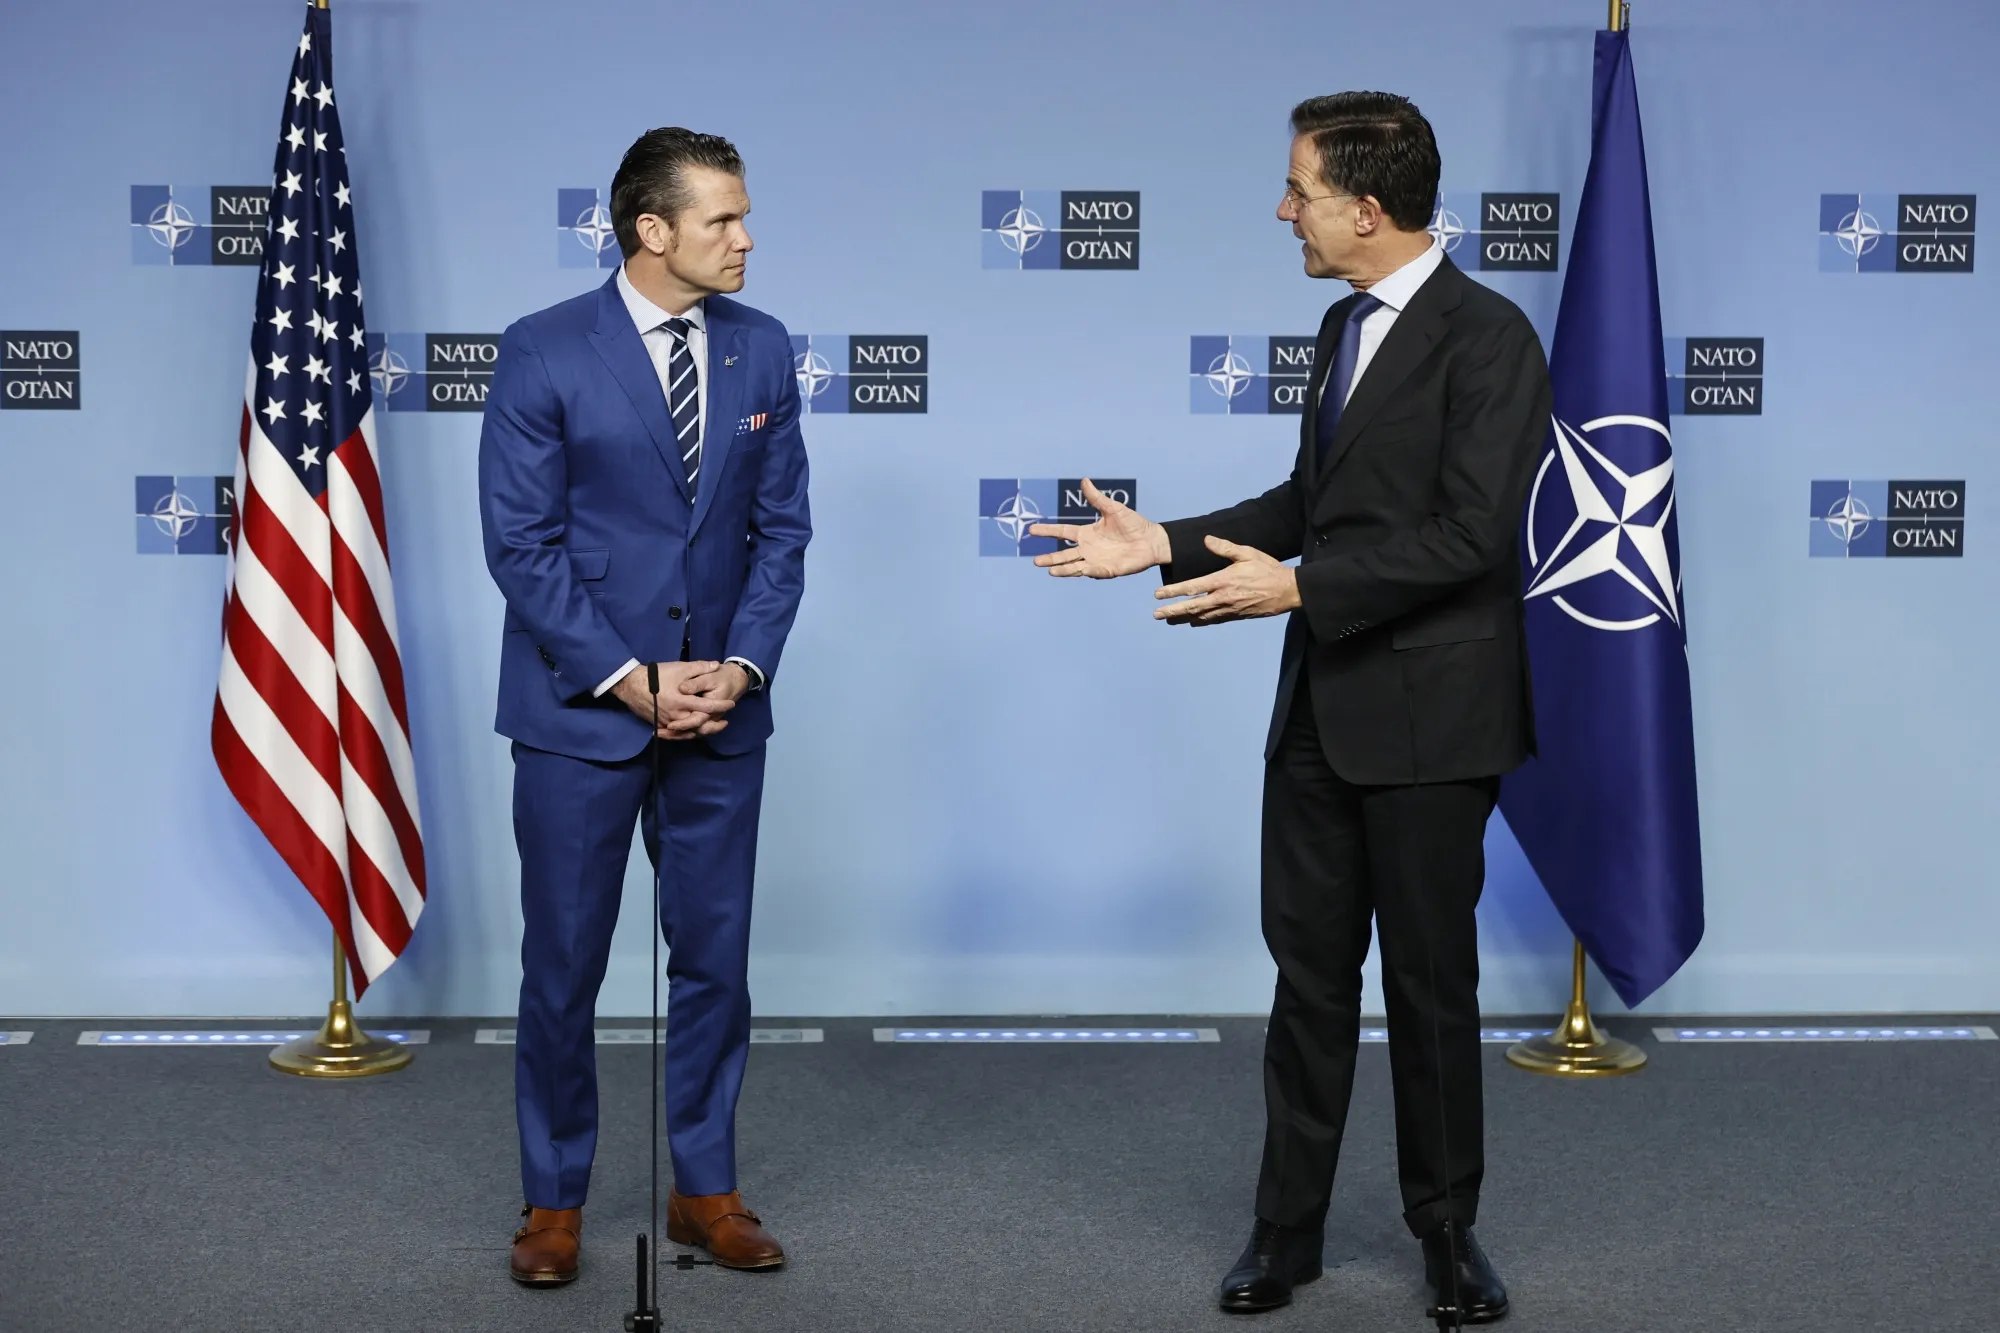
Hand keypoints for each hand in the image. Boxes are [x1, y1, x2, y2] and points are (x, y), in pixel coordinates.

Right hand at [610, 661, 735, 739]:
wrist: (631, 685)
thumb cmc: (656, 675)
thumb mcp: (679, 668)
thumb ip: (699, 667)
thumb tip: (716, 665)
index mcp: (683, 701)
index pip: (707, 706)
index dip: (721, 706)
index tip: (731, 704)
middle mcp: (676, 715)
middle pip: (700, 725)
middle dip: (714, 725)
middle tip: (725, 722)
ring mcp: (667, 722)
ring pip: (689, 732)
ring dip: (702, 731)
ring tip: (712, 727)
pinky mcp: (660, 724)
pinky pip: (677, 733)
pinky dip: (687, 733)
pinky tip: (694, 730)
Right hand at [1027, 478, 1171, 578]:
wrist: (1151, 540)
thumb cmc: (1133, 524)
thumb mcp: (1113, 509)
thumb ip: (1097, 498)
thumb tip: (1084, 480)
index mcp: (1086, 533)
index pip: (1062, 533)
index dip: (1047, 531)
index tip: (1031, 530)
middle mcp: (1088, 549)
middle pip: (1065, 555)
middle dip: (1050, 558)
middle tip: (1035, 561)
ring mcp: (1097, 560)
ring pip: (1075, 566)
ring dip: (1063, 569)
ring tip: (1050, 571)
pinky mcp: (1109, 570)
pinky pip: (1097, 571)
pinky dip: (1090, 570)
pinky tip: (1082, 569)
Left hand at [1154, 536, 1300, 625]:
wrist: (1288, 591)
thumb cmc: (1268, 569)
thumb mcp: (1247, 553)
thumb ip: (1225, 548)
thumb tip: (1207, 539)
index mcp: (1223, 580)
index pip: (1192, 587)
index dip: (1173, 591)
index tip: (1158, 594)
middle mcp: (1223, 598)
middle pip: (1192, 607)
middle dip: (1172, 611)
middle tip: (1156, 614)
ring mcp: (1229, 609)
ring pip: (1201, 617)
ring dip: (1183, 619)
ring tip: (1169, 621)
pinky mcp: (1237, 616)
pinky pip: (1214, 620)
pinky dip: (1201, 621)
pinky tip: (1193, 622)